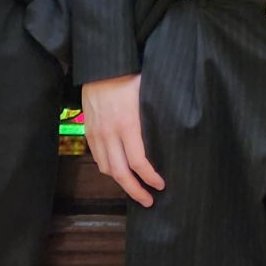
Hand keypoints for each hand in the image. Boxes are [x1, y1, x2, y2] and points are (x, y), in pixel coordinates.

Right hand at [81, 74, 163, 207]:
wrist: (102, 65)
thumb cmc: (129, 75)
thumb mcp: (148, 92)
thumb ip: (157, 114)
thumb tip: (177, 128)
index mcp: (128, 123)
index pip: (138, 161)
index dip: (150, 177)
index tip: (161, 184)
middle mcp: (109, 132)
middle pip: (120, 172)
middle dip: (135, 190)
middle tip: (149, 200)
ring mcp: (96, 133)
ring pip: (107, 168)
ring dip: (121, 183)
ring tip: (135, 189)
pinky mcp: (88, 131)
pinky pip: (98, 158)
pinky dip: (109, 169)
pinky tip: (120, 171)